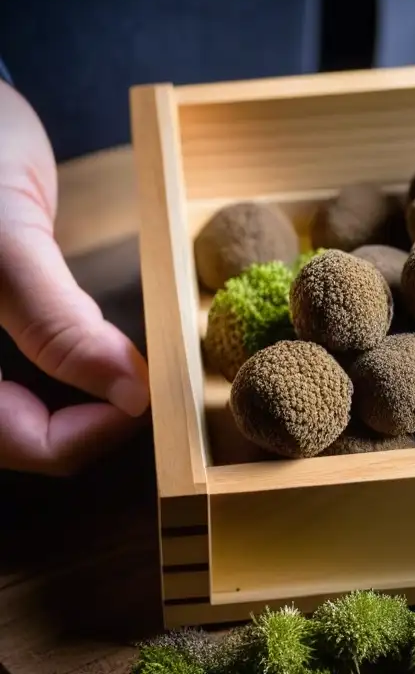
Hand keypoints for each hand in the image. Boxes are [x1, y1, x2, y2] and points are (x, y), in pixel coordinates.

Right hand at [0, 82, 149, 476]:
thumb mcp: (9, 235)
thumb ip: (58, 320)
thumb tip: (130, 396)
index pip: (6, 439)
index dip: (77, 438)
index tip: (142, 399)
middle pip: (7, 438)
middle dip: (74, 431)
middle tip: (136, 394)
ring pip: (11, 422)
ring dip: (65, 417)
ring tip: (119, 384)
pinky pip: (9, 390)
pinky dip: (52, 389)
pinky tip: (89, 366)